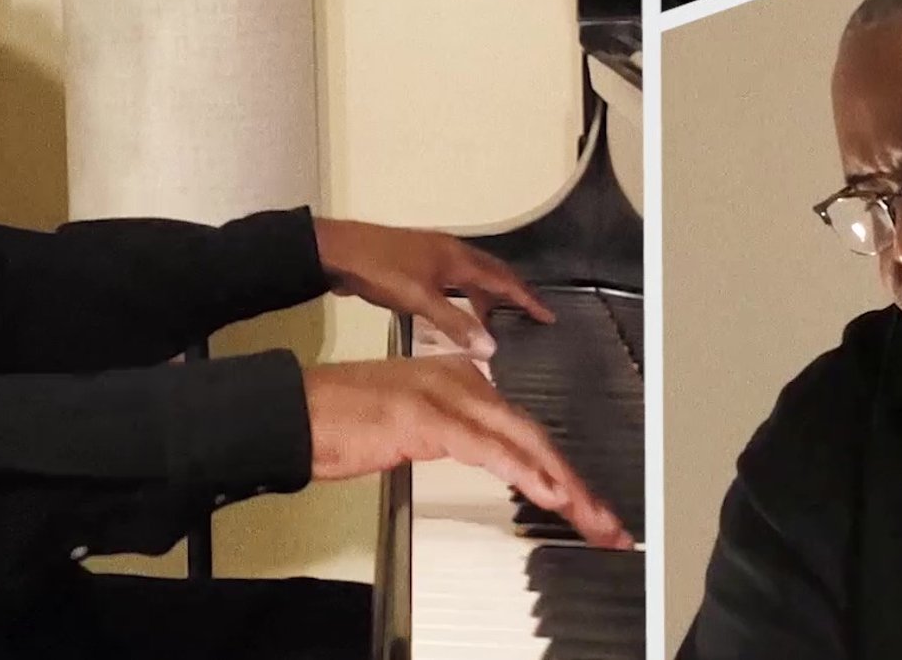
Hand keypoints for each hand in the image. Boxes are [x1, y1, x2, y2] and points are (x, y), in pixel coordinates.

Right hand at [302, 356, 633, 548]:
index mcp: (459, 380)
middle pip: (533, 434)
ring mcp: (445, 396)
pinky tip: (548, 493)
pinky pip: (487, 448)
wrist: (295, 411)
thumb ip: (448, 434)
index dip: (559, 470)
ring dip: (563, 484)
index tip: (584, 506)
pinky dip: (523, 472)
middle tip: (606, 521)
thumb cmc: (339, 423)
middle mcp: (460, 381)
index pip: (523, 430)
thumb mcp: (408, 427)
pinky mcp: (426, 417)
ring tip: (591, 517)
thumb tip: (480, 455)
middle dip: (575, 482)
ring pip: (522, 441)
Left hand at [312, 217, 553, 357]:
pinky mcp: (415, 265)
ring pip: (470, 277)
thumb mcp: (419, 299)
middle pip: (490, 273)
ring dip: (485, 298)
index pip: (502, 278)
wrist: (338, 252)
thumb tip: (492, 348)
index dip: (526, 298)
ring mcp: (431, 256)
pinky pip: (452, 282)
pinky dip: (463, 298)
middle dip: (512, 295)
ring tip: (495, 326)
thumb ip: (455, 323)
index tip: (548, 316)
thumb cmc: (380, 270)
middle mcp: (449, 252)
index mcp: (456, 256)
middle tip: (530, 318)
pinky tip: (457, 316)